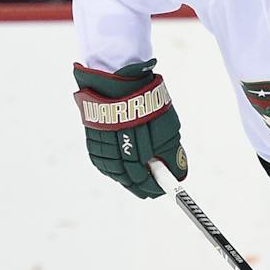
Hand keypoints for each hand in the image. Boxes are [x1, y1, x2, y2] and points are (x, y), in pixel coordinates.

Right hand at [72, 58, 186, 197]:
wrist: (116, 78)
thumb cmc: (146, 102)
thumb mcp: (168, 129)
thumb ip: (171, 154)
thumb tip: (177, 175)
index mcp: (136, 151)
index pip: (146, 182)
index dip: (156, 188)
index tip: (165, 191)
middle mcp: (115, 152)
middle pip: (128, 180)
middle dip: (142, 186)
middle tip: (152, 190)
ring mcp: (101, 146)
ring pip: (114, 173)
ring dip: (126, 178)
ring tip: (139, 179)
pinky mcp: (91, 139)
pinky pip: (102, 161)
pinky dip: (113, 167)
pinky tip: (122, 167)